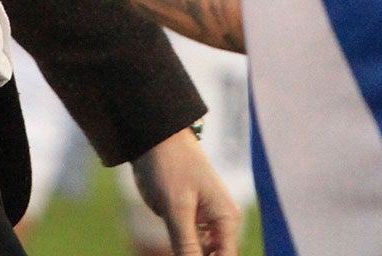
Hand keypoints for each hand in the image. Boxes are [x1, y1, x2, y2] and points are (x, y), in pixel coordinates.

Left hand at [130, 127, 240, 255]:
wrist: (155, 137)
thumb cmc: (169, 166)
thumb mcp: (176, 209)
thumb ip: (186, 246)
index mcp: (226, 220)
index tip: (184, 255)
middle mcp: (222, 223)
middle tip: (176, 248)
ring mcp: (207, 223)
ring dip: (189, 255)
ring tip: (174, 235)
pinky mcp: (191, 221)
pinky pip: (191, 248)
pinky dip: (183, 253)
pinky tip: (173, 250)